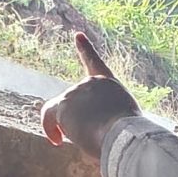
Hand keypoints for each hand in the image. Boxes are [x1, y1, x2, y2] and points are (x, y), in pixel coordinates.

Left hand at [41, 32, 138, 155]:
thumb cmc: (128, 135)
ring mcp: (75, 92)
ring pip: (66, 115)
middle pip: (78, 105)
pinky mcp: (63, 105)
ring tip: (90, 140)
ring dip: (74, 130)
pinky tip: (56, 141)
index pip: (95, 63)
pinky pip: (48, 116)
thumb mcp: (124, 120)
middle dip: (81, 122)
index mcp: (109, 84)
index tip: (77, 36)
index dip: (86, 49)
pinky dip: (50, 129)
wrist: (123, 133)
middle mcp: (91, 83)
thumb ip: (110, 118)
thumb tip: (99, 132)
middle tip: (93, 138)